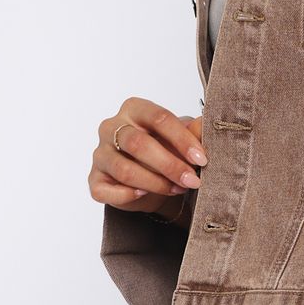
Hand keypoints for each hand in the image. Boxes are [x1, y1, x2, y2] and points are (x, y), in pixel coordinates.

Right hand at [89, 97, 206, 217]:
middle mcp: (111, 127)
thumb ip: (193, 132)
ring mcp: (100, 154)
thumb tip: (208, 125)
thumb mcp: (181, 139)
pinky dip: (127, 195)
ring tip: (176, 189)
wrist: (150, 178)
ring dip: (155, 183)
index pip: (158, 118)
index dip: (182, 139)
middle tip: (192, 180)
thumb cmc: (164, 150)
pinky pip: (106, 190)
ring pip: (124, 170)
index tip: (201, 158)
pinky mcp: (95, 179)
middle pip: (139, 143)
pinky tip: (144, 194)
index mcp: (134, 109)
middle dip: (170, 165)